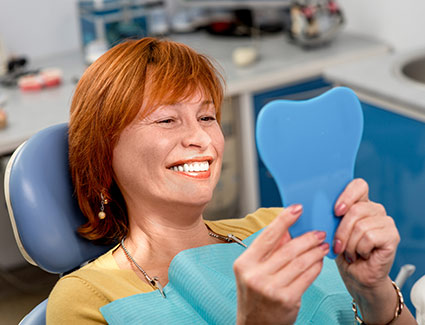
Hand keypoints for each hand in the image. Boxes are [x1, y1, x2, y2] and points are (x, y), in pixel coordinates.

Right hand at [233, 205, 328, 324]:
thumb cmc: (256, 296)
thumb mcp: (254, 271)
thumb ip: (269, 251)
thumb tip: (289, 230)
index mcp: (244, 263)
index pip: (267, 236)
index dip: (284, 220)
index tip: (297, 208)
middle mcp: (255, 275)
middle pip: (288, 249)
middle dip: (307, 238)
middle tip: (319, 232)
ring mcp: (271, 288)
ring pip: (300, 262)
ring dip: (315, 251)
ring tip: (323, 245)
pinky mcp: (287, 300)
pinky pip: (307, 277)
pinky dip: (316, 267)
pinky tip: (320, 262)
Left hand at [333, 178, 402, 323]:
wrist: (355, 276)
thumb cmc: (341, 252)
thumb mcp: (330, 230)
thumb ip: (328, 216)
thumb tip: (312, 206)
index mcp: (360, 203)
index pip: (359, 185)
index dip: (347, 195)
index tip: (335, 211)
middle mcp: (375, 210)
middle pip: (356, 209)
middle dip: (341, 230)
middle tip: (338, 245)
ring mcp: (385, 222)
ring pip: (361, 225)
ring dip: (350, 243)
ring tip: (349, 252)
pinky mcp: (392, 236)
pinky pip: (370, 237)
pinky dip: (360, 249)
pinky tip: (361, 255)